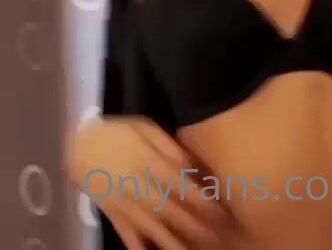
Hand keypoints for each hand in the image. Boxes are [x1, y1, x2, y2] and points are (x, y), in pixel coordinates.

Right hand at [65, 114, 234, 248]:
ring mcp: (125, 206)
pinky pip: (129, 236)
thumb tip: (187, 163)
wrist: (78, 147)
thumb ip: (167, 145)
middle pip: (171, 210)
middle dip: (195, 225)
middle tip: (218, 236)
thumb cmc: (117, 133)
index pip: (180, 185)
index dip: (200, 199)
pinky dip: (141, 249)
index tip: (220, 210)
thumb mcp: (143, 127)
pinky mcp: (114, 217)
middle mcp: (138, 188)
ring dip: (175, 242)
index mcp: (147, 164)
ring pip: (153, 228)